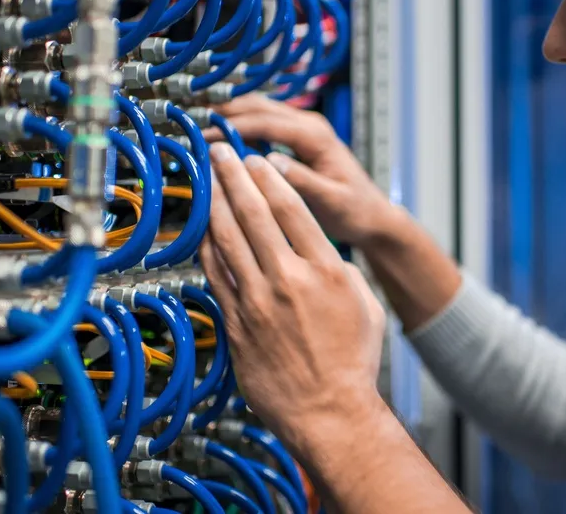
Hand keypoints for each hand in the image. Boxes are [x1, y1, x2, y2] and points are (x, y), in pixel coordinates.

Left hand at [201, 144, 387, 447]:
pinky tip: (202, 228)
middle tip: (220, 152)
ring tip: (205, 179)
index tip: (256, 160)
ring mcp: (258, 301)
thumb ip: (339, 270)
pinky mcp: (237, 322)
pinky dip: (206, 246)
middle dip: (234, 176)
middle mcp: (289, 279)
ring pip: (228, 238)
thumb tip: (320, 254)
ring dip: (214, 202)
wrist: (330, 412)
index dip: (269, 178)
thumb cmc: (351, 364)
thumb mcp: (364, 305)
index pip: (292, 208)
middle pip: (254, 213)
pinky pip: (215, 274)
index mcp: (326, 269)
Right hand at [209, 96, 401, 246]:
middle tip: (191, 126)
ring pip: (258, 110)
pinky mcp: (297, 139)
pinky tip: (219, 138)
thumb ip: (303, 182)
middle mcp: (309, 125)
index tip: (205, 137)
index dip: (233, 127)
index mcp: (316, 136)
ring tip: (197, 127)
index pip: (267, 122)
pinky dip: (239, 126)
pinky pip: (262, 124)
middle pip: (258, 107)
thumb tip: (270, 164)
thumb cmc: (357, 210)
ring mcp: (303, 129)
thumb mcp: (332, 201)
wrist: (373, 215)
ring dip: (228, 115)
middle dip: (224, 113)